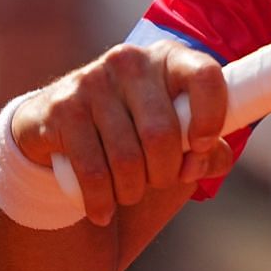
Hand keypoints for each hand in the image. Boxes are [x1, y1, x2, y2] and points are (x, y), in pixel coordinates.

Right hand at [11, 41, 232, 226]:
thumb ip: (209, 149)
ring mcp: (92, 81)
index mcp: (169, 57)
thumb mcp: (177, 131)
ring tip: (131, 195)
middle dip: (166, 172)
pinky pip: (92, 168)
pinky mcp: (62, 108)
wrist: (59, 124)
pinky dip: (101, 199)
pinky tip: (103, 212)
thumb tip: (204, 161)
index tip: (202, 147)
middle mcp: (131, 61)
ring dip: (133, 190)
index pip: (205, 76)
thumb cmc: (135, 129)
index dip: (211, 117)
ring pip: (126, 156)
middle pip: (162, 132)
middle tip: (160, 182)